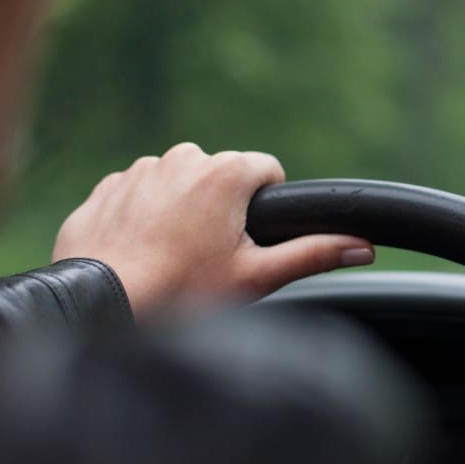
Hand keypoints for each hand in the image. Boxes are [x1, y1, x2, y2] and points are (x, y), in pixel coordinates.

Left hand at [52, 143, 373, 314]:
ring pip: (179, 184)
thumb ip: (313, 253)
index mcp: (224, 172)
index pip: (268, 170)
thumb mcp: (258, 276)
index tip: (250, 240)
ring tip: (174, 258)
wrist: (102, 304)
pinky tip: (142, 255)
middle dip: (223, 209)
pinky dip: (143, 218)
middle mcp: (181, 159)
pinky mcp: (105, 190)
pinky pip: (138, 195)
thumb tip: (362, 246)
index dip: (267, 206)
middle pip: (223, 176)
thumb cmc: (183, 292)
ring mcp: (138, 172)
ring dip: (183, 210)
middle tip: (211, 257)